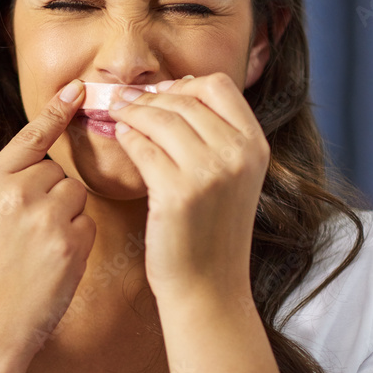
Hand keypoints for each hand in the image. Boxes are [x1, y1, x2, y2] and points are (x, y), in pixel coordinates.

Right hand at [0, 80, 96, 358]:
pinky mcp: (71, 241)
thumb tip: (45, 159)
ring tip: (39, 248)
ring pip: (76, 194)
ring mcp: (45, 216)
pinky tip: (53, 262)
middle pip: (58, 170)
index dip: (56, 111)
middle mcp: (16, 192)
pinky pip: (88, 222)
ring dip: (67, 216)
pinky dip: (77, 240)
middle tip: (27, 232)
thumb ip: (8, 183)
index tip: (78, 87)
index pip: (29, 136)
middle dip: (51, 195)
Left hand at [108, 72, 268, 302]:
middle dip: (148, 96)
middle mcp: (238, 154)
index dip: (183, 84)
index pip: (218, 86)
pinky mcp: (177, 192)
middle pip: (184, 98)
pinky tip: (122, 139)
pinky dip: (127, 138)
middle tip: (124, 100)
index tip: (159, 94)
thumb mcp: (231, 177)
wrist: (209, 287)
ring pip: (159, 117)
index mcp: (255, 146)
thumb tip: (175, 90)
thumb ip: (215, 136)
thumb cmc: (211, 231)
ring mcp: (209, 173)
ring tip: (117, 115)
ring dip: (132, 112)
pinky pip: (142, 146)